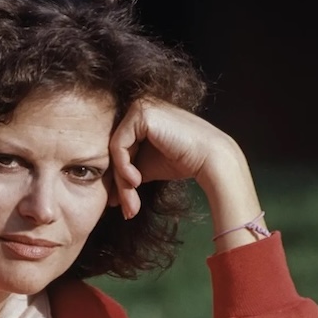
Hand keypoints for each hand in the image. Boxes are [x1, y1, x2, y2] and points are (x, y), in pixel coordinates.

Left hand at [109, 99, 237, 215]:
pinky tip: (136, 180)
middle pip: (115, 152)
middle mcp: (137, 107)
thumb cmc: (181, 161)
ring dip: (122, 181)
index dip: (119, 181)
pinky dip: (124, 167)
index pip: (118, 151)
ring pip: (114, 151)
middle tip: (128, 210)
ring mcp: (138, 107)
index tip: (124, 205)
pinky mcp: (140, 113)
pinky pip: (118, 146)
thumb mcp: (145, 168)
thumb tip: (109, 197)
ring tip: (132, 201)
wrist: (208, 158)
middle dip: (121, 185)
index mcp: (138, 117)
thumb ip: (126, 174)